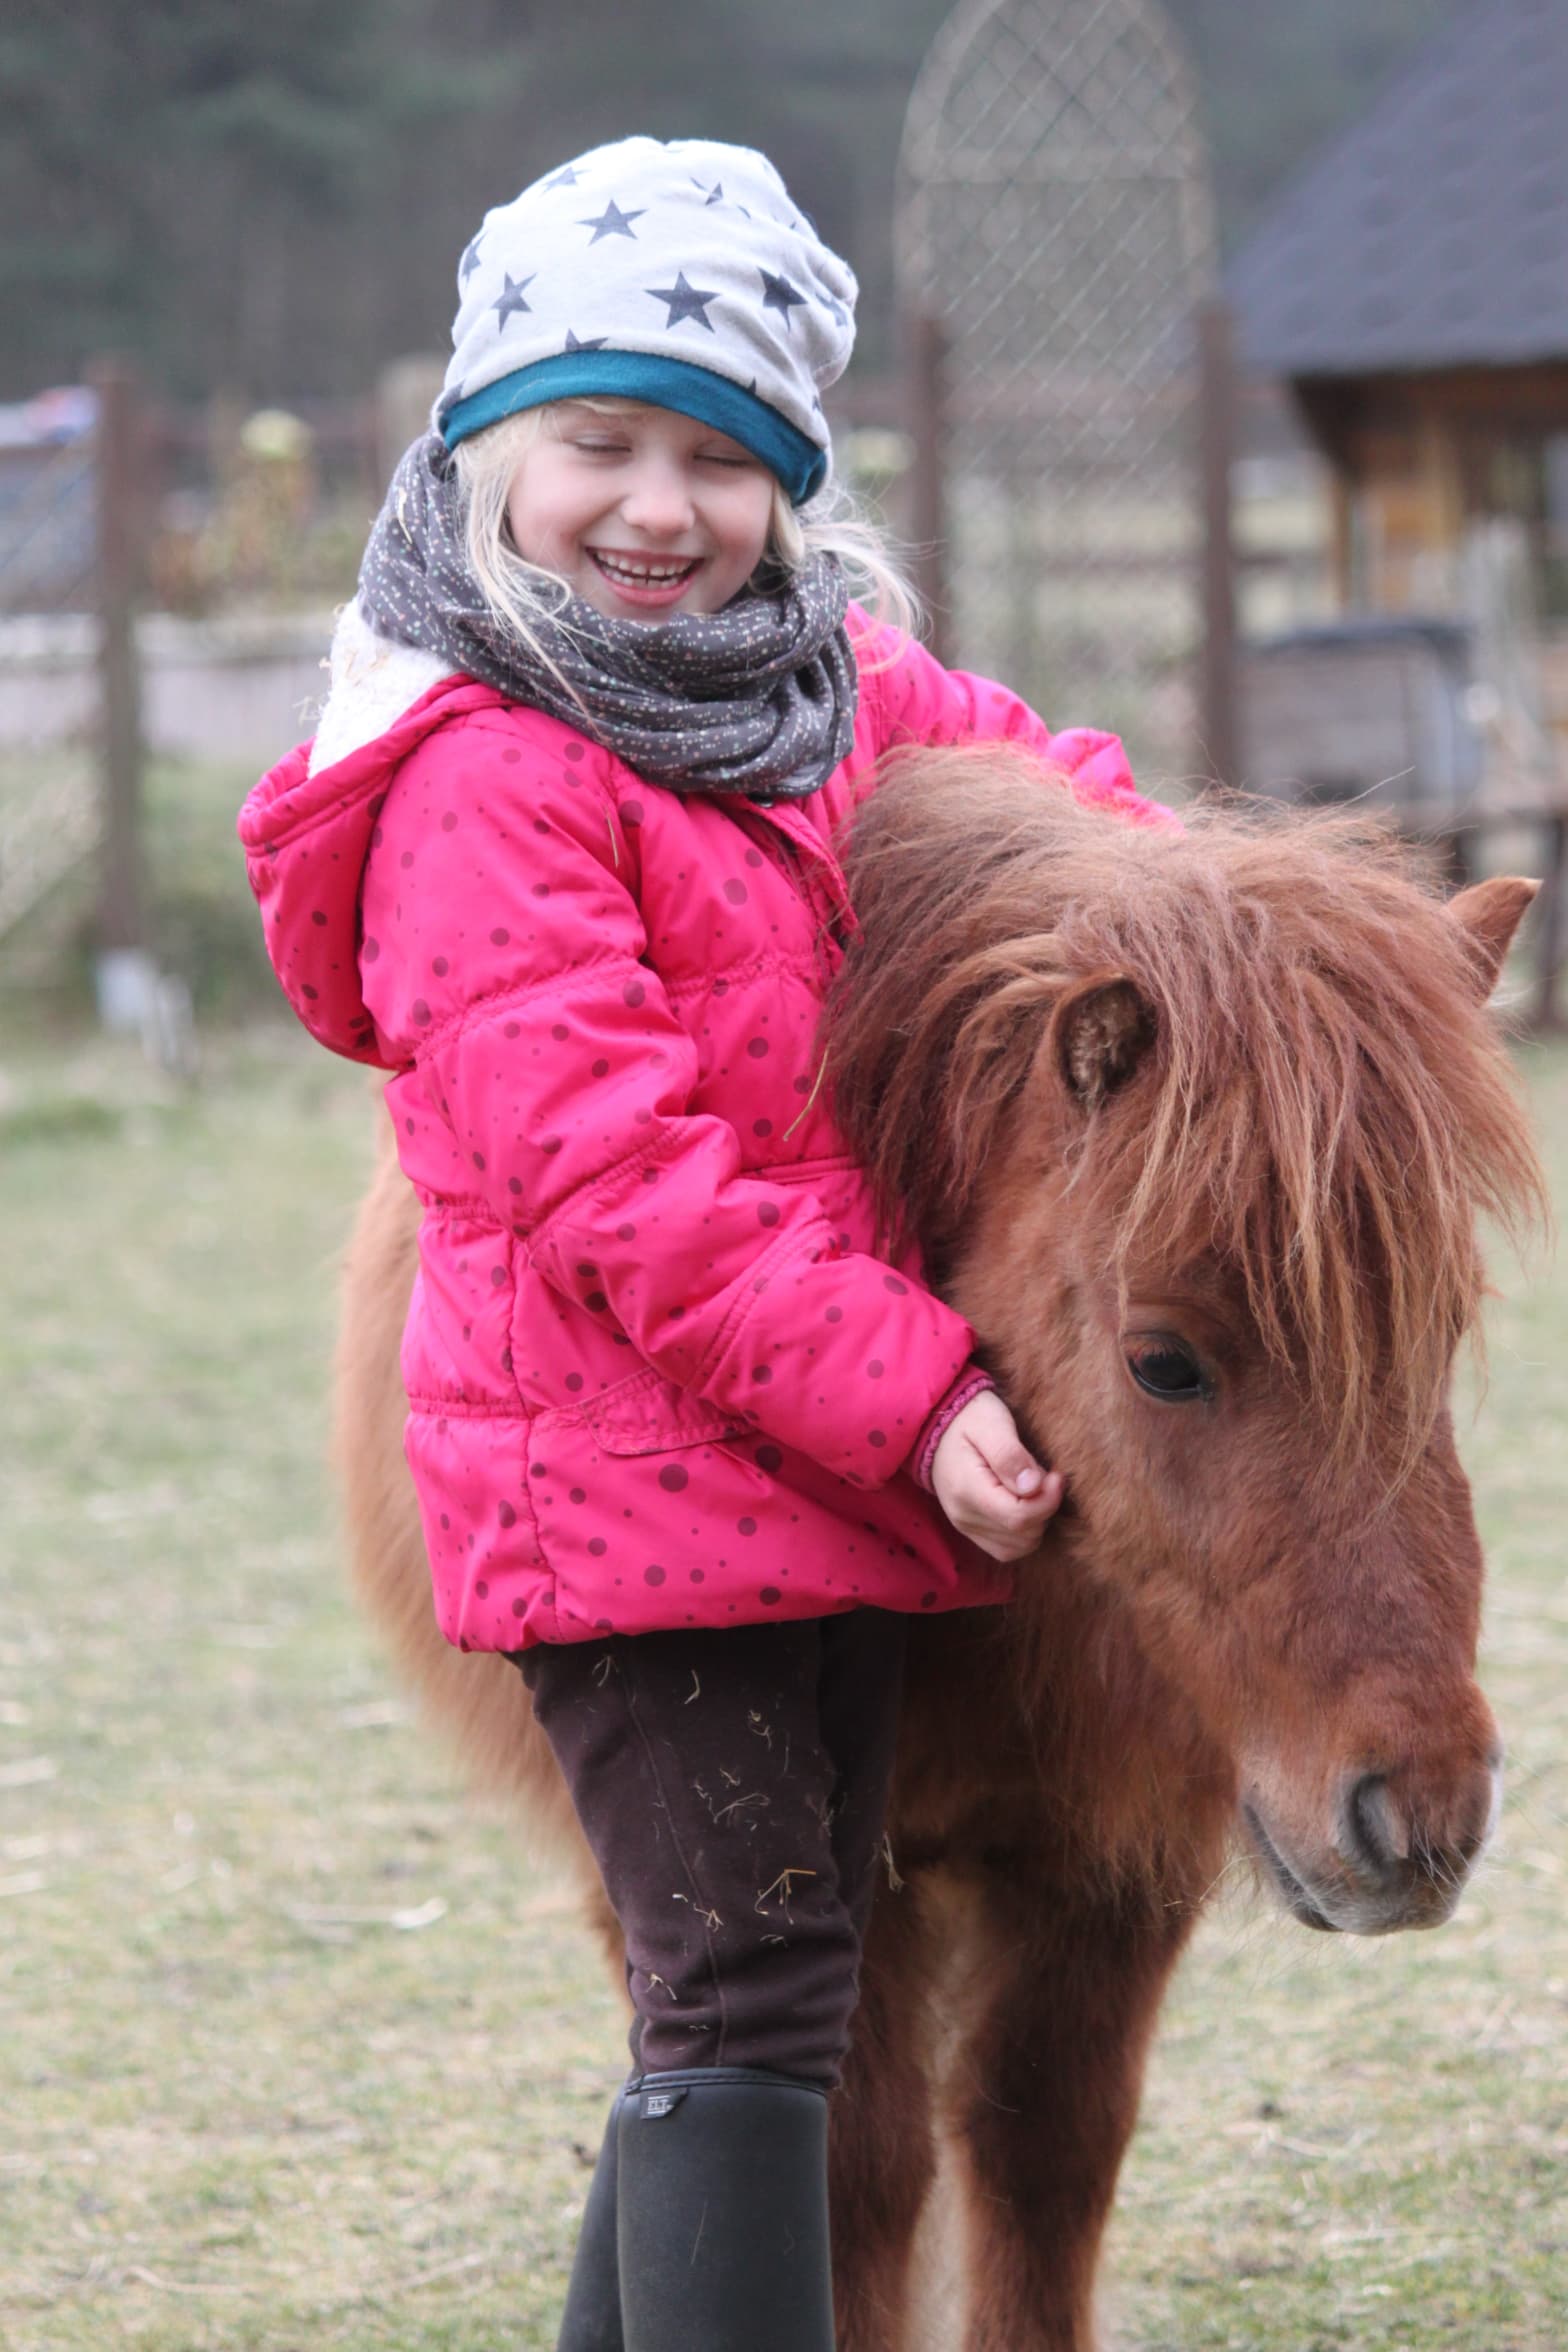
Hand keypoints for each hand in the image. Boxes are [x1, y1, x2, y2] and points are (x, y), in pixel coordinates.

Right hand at [930, 1391, 1063, 1562]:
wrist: (937, 1425)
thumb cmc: (969, 1418)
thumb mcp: (991, 1424)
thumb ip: (1011, 1456)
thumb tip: (1033, 1487)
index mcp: (967, 1490)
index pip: (1020, 1517)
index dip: (1048, 1501)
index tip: (1056, 1475)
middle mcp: (964, 1516)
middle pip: (1023, 1535)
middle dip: (1044, 1508)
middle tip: (1044, 1476)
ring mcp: (966, 1527)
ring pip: (1018, 1547)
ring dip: (1037, 1522)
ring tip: (1033, 1489)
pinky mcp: (971, 1530)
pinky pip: (1007, 1549)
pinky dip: (1023, 1533)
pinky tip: (1025, 1504)